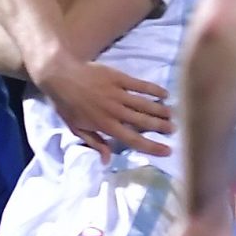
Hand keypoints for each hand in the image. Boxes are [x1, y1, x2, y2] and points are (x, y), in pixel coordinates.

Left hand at [37, 56, 173, 158]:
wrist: (60, 76)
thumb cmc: (66, 104)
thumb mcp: (76, 128)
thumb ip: (94, 143)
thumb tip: (108, 160)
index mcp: (105, 125)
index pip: (133, 140)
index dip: (152, 147)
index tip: (168, 151)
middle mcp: (115, 111)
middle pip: (143, 122)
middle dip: (161, 127)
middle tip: (175, 130)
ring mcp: (118, 93)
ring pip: (145, 104)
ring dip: (161, 110)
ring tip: (173, 115)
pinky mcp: (118, 77)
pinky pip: (140, 85)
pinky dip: (154, 90)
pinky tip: (165, 94)